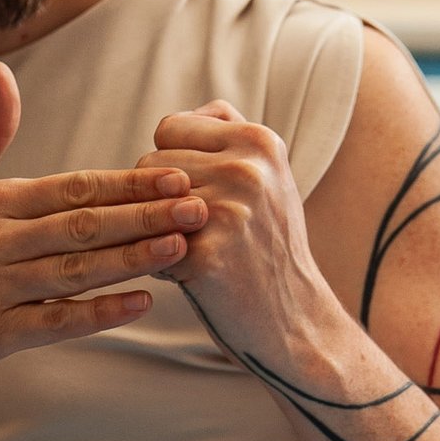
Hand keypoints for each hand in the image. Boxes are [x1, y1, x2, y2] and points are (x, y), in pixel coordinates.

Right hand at [0, 62, 208, 387]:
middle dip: (145, 214)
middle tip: (199, 205)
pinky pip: (56, 322)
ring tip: (182, 246)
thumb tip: (0, 70)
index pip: (73, 186)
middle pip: (83, 225)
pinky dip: (99, 313)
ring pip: (76, 271)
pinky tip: (141, 302)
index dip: (127, 182)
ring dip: (132, 259)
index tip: (176, 173)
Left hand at [139, 101, 329, 352]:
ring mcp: (229, 210)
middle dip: (158, 199)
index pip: (170, 127)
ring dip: (156, 230)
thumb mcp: (267, 177)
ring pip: (142, 202)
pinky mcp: (209, 254)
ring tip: (194, 249)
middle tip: (197, 231)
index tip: (196, 193)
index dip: (171, 163)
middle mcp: (247, 168)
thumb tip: (178, 119)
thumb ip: (226, 137)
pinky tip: (194, 277)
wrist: (297, 321)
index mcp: (259, 140)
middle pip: (149, 163)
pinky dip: (161, 266)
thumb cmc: (267, 247)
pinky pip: (148, 245)